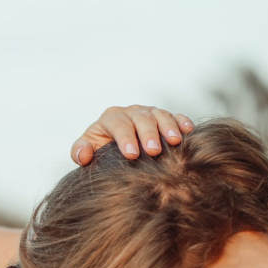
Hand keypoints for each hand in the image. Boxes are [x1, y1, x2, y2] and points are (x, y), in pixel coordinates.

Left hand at [72, 105, 193, 164]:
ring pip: (160, 115)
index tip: (131, 154)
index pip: (118, 124)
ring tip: (174, 141)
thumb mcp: (86, 150)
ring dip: (168, 127)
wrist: (114, 149)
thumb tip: (84, 154)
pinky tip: (188, 131)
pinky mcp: (163, 118)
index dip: (125, 138)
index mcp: (111, 118)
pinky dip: (181, 121)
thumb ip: (79, 151)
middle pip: (141, 118)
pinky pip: (174, 116)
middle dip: (148, 134)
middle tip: (153, 151)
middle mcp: (131, 112)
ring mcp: (149, 113)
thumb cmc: (100, 151)